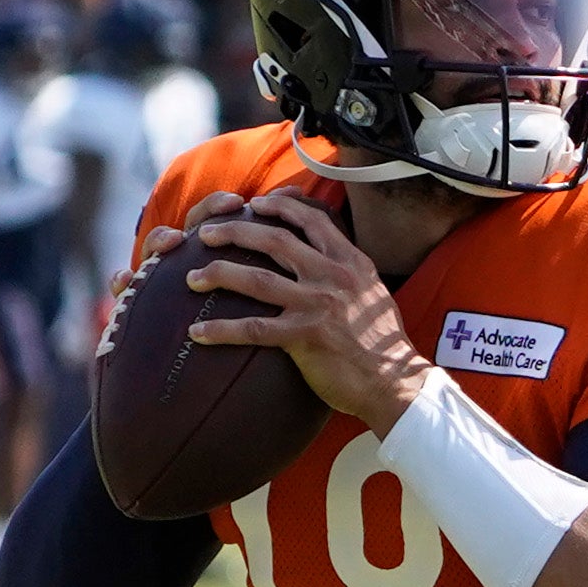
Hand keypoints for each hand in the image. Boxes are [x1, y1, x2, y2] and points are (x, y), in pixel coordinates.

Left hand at [176, 191, 426, 431]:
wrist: (396, 383)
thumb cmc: (384, 345)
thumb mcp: (375, 294)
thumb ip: (349, 273)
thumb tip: (329, 261)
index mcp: (351, 263)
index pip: (313, 220)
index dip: (280, 206)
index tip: (255, 203)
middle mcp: (333, 277)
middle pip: (275, 241)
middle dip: (235, 232)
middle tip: (206, 233)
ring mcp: (318, 306)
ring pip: (257, 280)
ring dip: (219, 274)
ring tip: (191, 277)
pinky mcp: (305, 337)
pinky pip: (254, 328)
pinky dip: (222, 330)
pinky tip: (198, 332)